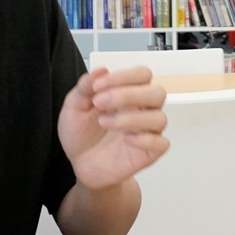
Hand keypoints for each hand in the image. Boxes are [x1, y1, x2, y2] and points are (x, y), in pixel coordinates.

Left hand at [58, 67, 168, 190]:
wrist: (80, 164)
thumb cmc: (81, 134)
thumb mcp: (74, 107)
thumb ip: (85, 88)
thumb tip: (100, 70)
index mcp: (129, 94)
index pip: (142, 75)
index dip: (123, 76)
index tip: (98, 86)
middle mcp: (143, 110)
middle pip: (157, 93)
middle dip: (129, 95)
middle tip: (100, 103)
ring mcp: (148, 131)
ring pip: (159, 118)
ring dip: (130, 118)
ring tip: (104, 122)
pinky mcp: (149, 152)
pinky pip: (161, 143)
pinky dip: (144, 139)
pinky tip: (125, 139)